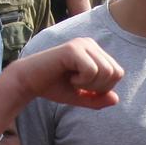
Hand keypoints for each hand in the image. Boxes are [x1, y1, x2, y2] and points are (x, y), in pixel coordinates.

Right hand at [7, 38, 122, 108]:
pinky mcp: (72, 49)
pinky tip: (69, 77)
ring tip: (73, 81)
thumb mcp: (80, 97)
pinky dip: (82, 81)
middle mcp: (91, 44)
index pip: (118, 73)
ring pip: (106, 71)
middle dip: (99, 88)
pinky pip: (92, 70)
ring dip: (89, 84)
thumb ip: (98, 99)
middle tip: (78, 86)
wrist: (27, 82)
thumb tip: (116, 100)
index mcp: (95, 52)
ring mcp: (82, 44)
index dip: (105, 88)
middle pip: (115, 72)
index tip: (84, 88)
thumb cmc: (54, 87)